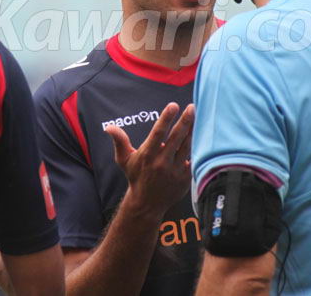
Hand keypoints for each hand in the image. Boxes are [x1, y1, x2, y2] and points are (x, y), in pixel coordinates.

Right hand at [105, 103, 193, 217]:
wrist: (147, 204)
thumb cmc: (136, 177)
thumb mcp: (124, 160)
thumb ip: (119, 141)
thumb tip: (109, 127)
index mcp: (147, 155)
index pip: (158, 133)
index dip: (166, 118)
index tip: (173, 105)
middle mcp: (162, 162)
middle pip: (176, 138)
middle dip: (185, 121)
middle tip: (191, 107)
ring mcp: (175, 171)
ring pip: (187, 147)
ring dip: (193, 131)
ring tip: (197, 118)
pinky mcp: (185, 178)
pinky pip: (193, 159)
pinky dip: (197, 147)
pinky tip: (201, 136)